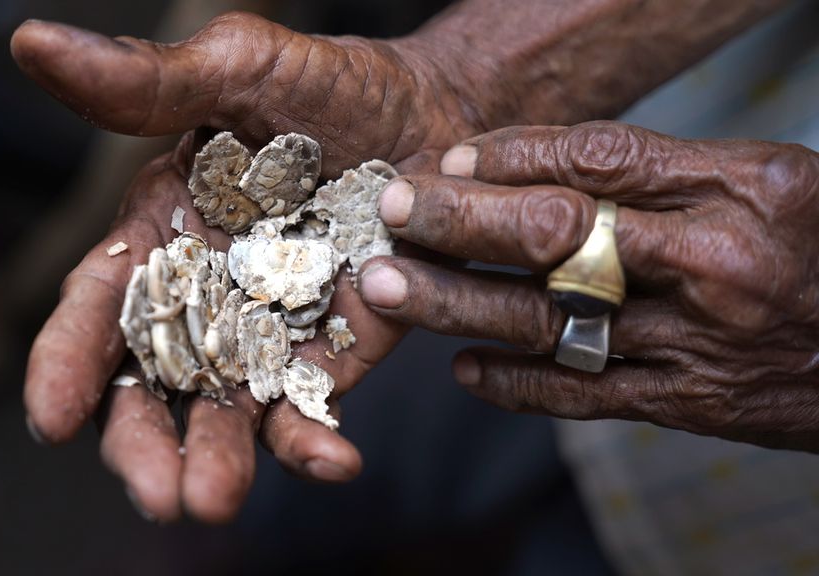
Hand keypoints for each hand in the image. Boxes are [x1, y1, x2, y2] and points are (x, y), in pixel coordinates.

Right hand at [12, 13, 469, 522]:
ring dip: (218, 460)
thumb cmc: (332, 87)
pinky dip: (314, 439)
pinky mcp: (331, 354)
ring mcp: (267, 333)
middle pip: (151, 383)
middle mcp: (203, 295)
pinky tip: (334, 458)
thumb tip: (33, 43)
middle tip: (156, 492)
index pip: (99, 303)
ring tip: (214, 500)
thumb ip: (148, 81)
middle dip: (141, 441)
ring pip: (223, 413)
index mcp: (161, 231)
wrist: (436, 117)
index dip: (68, 360)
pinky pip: (310, 407)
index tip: (52, 415)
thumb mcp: (242, 68)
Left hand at [358, 120, 818, 451]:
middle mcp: (716, 265)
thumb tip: (537, 170)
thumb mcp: (769, 181)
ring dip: (460, 305)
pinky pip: (585, 396)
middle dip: (464, 222)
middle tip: (393, 211)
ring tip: (389, 288)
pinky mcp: (691, 405)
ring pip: (552, 321)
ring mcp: (699, 343)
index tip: (450, 157)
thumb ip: (665, 175)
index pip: (600, 161)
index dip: (513, 158)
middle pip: (559, 236)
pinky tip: (464, 368)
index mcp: (742, 189)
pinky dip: (518, 384)